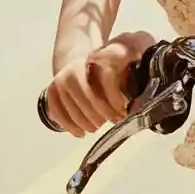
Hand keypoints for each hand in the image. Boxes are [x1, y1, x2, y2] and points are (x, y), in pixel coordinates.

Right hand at [43, 31, 157, 136]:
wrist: (79, 59)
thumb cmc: (106, 67)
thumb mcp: (121, 65)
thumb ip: (130, 77)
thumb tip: (143, 99)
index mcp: (93, 60)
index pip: (103, 80)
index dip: (113, 98)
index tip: (123, 110)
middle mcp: (74, 69)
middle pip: (87, 96)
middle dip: (100, 112)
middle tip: (112, 121)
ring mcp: (59, 80)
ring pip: (71, 105)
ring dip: (85, 120)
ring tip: (97, 128)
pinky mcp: (50, 91)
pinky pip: (56, 110)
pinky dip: (68, 124)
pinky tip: (80, 134)